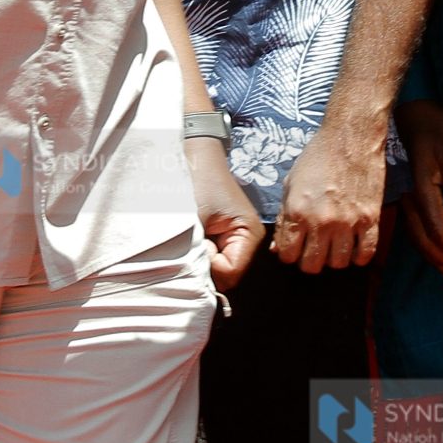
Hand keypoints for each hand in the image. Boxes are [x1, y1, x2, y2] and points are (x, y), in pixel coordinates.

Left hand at [187, 137, 261, 291]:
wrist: (194, 156)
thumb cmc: (197, 183)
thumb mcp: (196, 221)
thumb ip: (198, 256)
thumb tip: (197, 286)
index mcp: (250, 235)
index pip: (229, 274)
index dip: (209, 264)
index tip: (198, 241)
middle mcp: (248, 241)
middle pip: (225, 275)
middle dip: (204, 263)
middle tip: (194, 237)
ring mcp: (237, 239)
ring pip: (216, 268)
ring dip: (200, 257)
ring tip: (193, 232)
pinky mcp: (224, 236)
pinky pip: (212, 257)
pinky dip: (199, 250)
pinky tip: (193, 233)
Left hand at [275, 119, 387, 272]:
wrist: (351, 136)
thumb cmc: (318, 156)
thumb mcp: (291, 184)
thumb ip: (284, 218)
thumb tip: (277, 248)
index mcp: (297, 211)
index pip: (287, 255)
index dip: (290, 254)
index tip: (295, 247)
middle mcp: (321, 221)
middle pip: (312, 265)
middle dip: (310, 261)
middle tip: (314, 249)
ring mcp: (348, 222)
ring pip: (339, 263)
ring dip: (334, 258)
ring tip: (334, 245)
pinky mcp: (371, 218)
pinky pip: (366, 253)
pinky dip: (359, 256)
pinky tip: (354, 247)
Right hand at [393, 100, 442, 282]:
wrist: (408, 109)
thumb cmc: (432, 123)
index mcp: (419, 186)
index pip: (435, 226)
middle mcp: (408, 195)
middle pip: (424, 238)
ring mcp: (404, 196)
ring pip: (416, 236)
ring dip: (435, 257)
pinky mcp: (405, 194)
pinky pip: (413, 226)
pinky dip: (426, 244)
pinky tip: (435, 252)